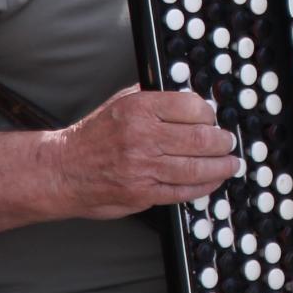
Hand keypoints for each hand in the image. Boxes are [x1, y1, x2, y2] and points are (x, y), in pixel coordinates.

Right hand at [43, 87, 240, 218]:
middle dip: (223, 142)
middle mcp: (142, 137)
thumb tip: (193, 100)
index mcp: (139, 109)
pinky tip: (212, 181)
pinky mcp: (143, 194)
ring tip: (230, 163)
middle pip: (202, 138)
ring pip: (198, 168)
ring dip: (222, 166)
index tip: (214, 119)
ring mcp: (143, 168)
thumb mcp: (121, 103)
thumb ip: (155, 98)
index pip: (192, 107)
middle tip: (229, 143)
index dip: (210, 114)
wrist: (62, 170)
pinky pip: (184, 191)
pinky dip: (205, 186)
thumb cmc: (94, 136)